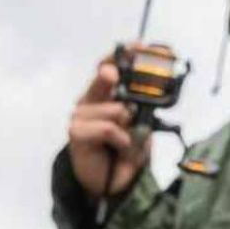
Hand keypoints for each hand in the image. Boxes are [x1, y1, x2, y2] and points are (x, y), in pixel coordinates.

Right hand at [67, 44, 151, 198]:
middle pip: (104, 75)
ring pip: (116, 109)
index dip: (124, 53)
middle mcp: (90, 99)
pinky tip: (119, 147)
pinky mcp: (77, 132)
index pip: (110, 64)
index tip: (140, 45)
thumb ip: (144, 104)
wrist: (113, 182)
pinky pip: (109, 128)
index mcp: (105, 93)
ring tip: (126, 141)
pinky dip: (121, 139)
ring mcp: (81, 115)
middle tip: (133, 77)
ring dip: (129, 127)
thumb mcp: (142, 123)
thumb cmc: (126, 149)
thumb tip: (153, 89)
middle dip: (119, 75)